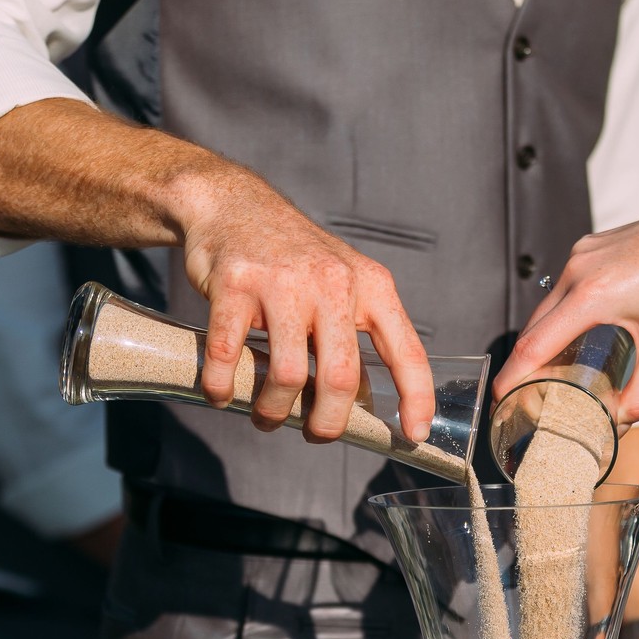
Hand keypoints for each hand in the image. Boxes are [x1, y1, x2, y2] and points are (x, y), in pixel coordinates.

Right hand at [171, 168, 433, 443]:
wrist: (235, 204)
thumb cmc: (293, 259)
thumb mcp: (342, 285)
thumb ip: (355, 336)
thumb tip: (362, 405)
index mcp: (371, 286)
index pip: (406, 351)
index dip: (417, 398)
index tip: (415, 433)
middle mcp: (333, 282)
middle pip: (340, 378)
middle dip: (327, 423)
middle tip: (315, 434)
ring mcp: (282, 282)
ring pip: (289, 375)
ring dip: (274, 411)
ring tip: (266, 416)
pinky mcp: (235, 283)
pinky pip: (229, 354)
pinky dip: (223, 385)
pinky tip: (221, 393)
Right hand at [493, 196, 638, 424]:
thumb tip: (622, 423)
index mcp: (592, 296)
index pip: (534, 345)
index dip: (513, 376)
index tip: (501, 398)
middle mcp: (579, 270)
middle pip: (535, 325)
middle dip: (527, 361)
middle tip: (527, 392)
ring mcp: (585, 253)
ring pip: (550, 303)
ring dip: (546, 335)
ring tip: (553, 367)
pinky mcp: (595, 245)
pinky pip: (567, 284)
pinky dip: (564, 311)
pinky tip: (578, 330)